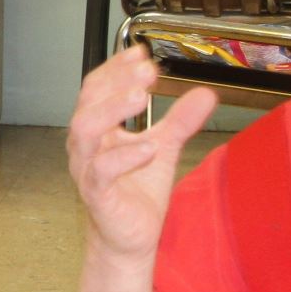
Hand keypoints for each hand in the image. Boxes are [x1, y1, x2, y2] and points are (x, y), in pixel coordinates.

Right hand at [66, 47, 218, 261]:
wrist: (131, 237)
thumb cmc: (137, 192)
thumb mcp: (164, 147)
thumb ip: (181, 121)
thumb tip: (205, 94)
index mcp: (98, 128)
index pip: (97, 88)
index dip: (116, 68)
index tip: (142, 53)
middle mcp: (86, 145)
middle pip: (88, 101)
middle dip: (117, 81)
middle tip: (147, 70)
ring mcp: (87, 169)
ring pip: (85, 130)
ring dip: (113, 108)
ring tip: (142, 96)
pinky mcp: (97, 195)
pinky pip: (102, 170)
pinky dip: (125, 155)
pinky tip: (150, 147)